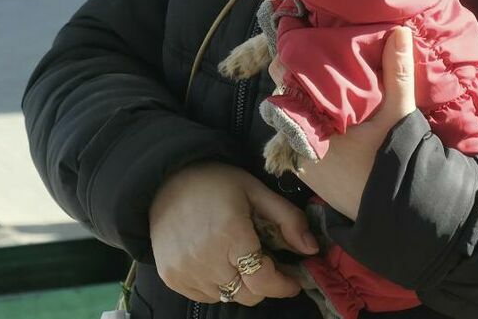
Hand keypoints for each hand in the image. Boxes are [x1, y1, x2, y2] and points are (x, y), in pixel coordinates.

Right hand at [148, 162, 318, 304]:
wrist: (165, 180)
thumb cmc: (215, 182)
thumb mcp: (256, 191)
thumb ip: (288, 219)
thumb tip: (311, 249)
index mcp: (231, 235)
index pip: (263, 281)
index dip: (283, 285)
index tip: (293, 279)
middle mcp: (206, 259)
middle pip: (248, 295)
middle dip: (265, 283)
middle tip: (268, 263)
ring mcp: (186, 271)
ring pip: (228, 297)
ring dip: (240, 284)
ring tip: (239, 256)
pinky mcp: (172, 277)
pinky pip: (206, 295)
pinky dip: (218, 285)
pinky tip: (217, 260)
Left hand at [269, 26, 417, 219]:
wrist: (397, 213)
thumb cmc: (394, 160)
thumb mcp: (397, 112)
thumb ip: (396, 71)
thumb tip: (401, 30)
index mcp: (311, 121)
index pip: (286, 79)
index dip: (293, 59)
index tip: (304, 43)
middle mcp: (296, 140)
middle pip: (286, 98)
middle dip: (299, 82)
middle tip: (317, 62)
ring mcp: (298, 158)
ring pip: (290, 118)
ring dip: (303, 105)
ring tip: (322, 88)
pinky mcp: (305, 172)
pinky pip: (296, 140)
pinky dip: (306, 127)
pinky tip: (325, 118)